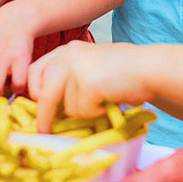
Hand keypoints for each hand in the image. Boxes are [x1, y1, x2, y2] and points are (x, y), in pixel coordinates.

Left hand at [26, 41, 150, 128]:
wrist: (149, 68)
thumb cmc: (123, 72)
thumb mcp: (90, 67)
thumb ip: (69, 80)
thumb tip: (49, 108)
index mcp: (65, 50)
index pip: (35, 72)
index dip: (33, 93)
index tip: (36, 110)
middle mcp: (66, 56)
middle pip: (42, 92)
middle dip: (43, 114)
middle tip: (44, 130)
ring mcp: (75, 68)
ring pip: (64, 106)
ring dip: (81, 112)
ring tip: (101, 102)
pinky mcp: (86, 83)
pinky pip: (81, 111)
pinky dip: (95, 113)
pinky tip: (108, 102)